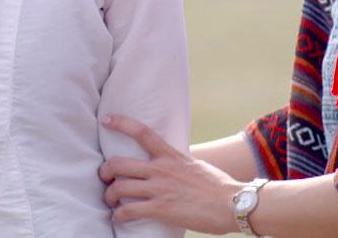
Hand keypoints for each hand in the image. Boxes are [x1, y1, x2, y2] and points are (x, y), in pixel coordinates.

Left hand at [98, 114, 242, 234]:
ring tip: (110, 201)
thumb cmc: (218, 186)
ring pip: (118, 188)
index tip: (106, 119)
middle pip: (118, 163)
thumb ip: (178, 163)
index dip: (121, 123)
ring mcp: (159, 188)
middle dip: (105, 171)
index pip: (141, 132)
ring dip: (109, 195)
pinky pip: (128, 211)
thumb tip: (172, 164)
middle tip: (105, 177)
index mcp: (170, 155)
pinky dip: (118, 215)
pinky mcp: (160, 208)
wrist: (232, 203)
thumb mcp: (195, 166)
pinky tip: (118, 217)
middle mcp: (160, 169)